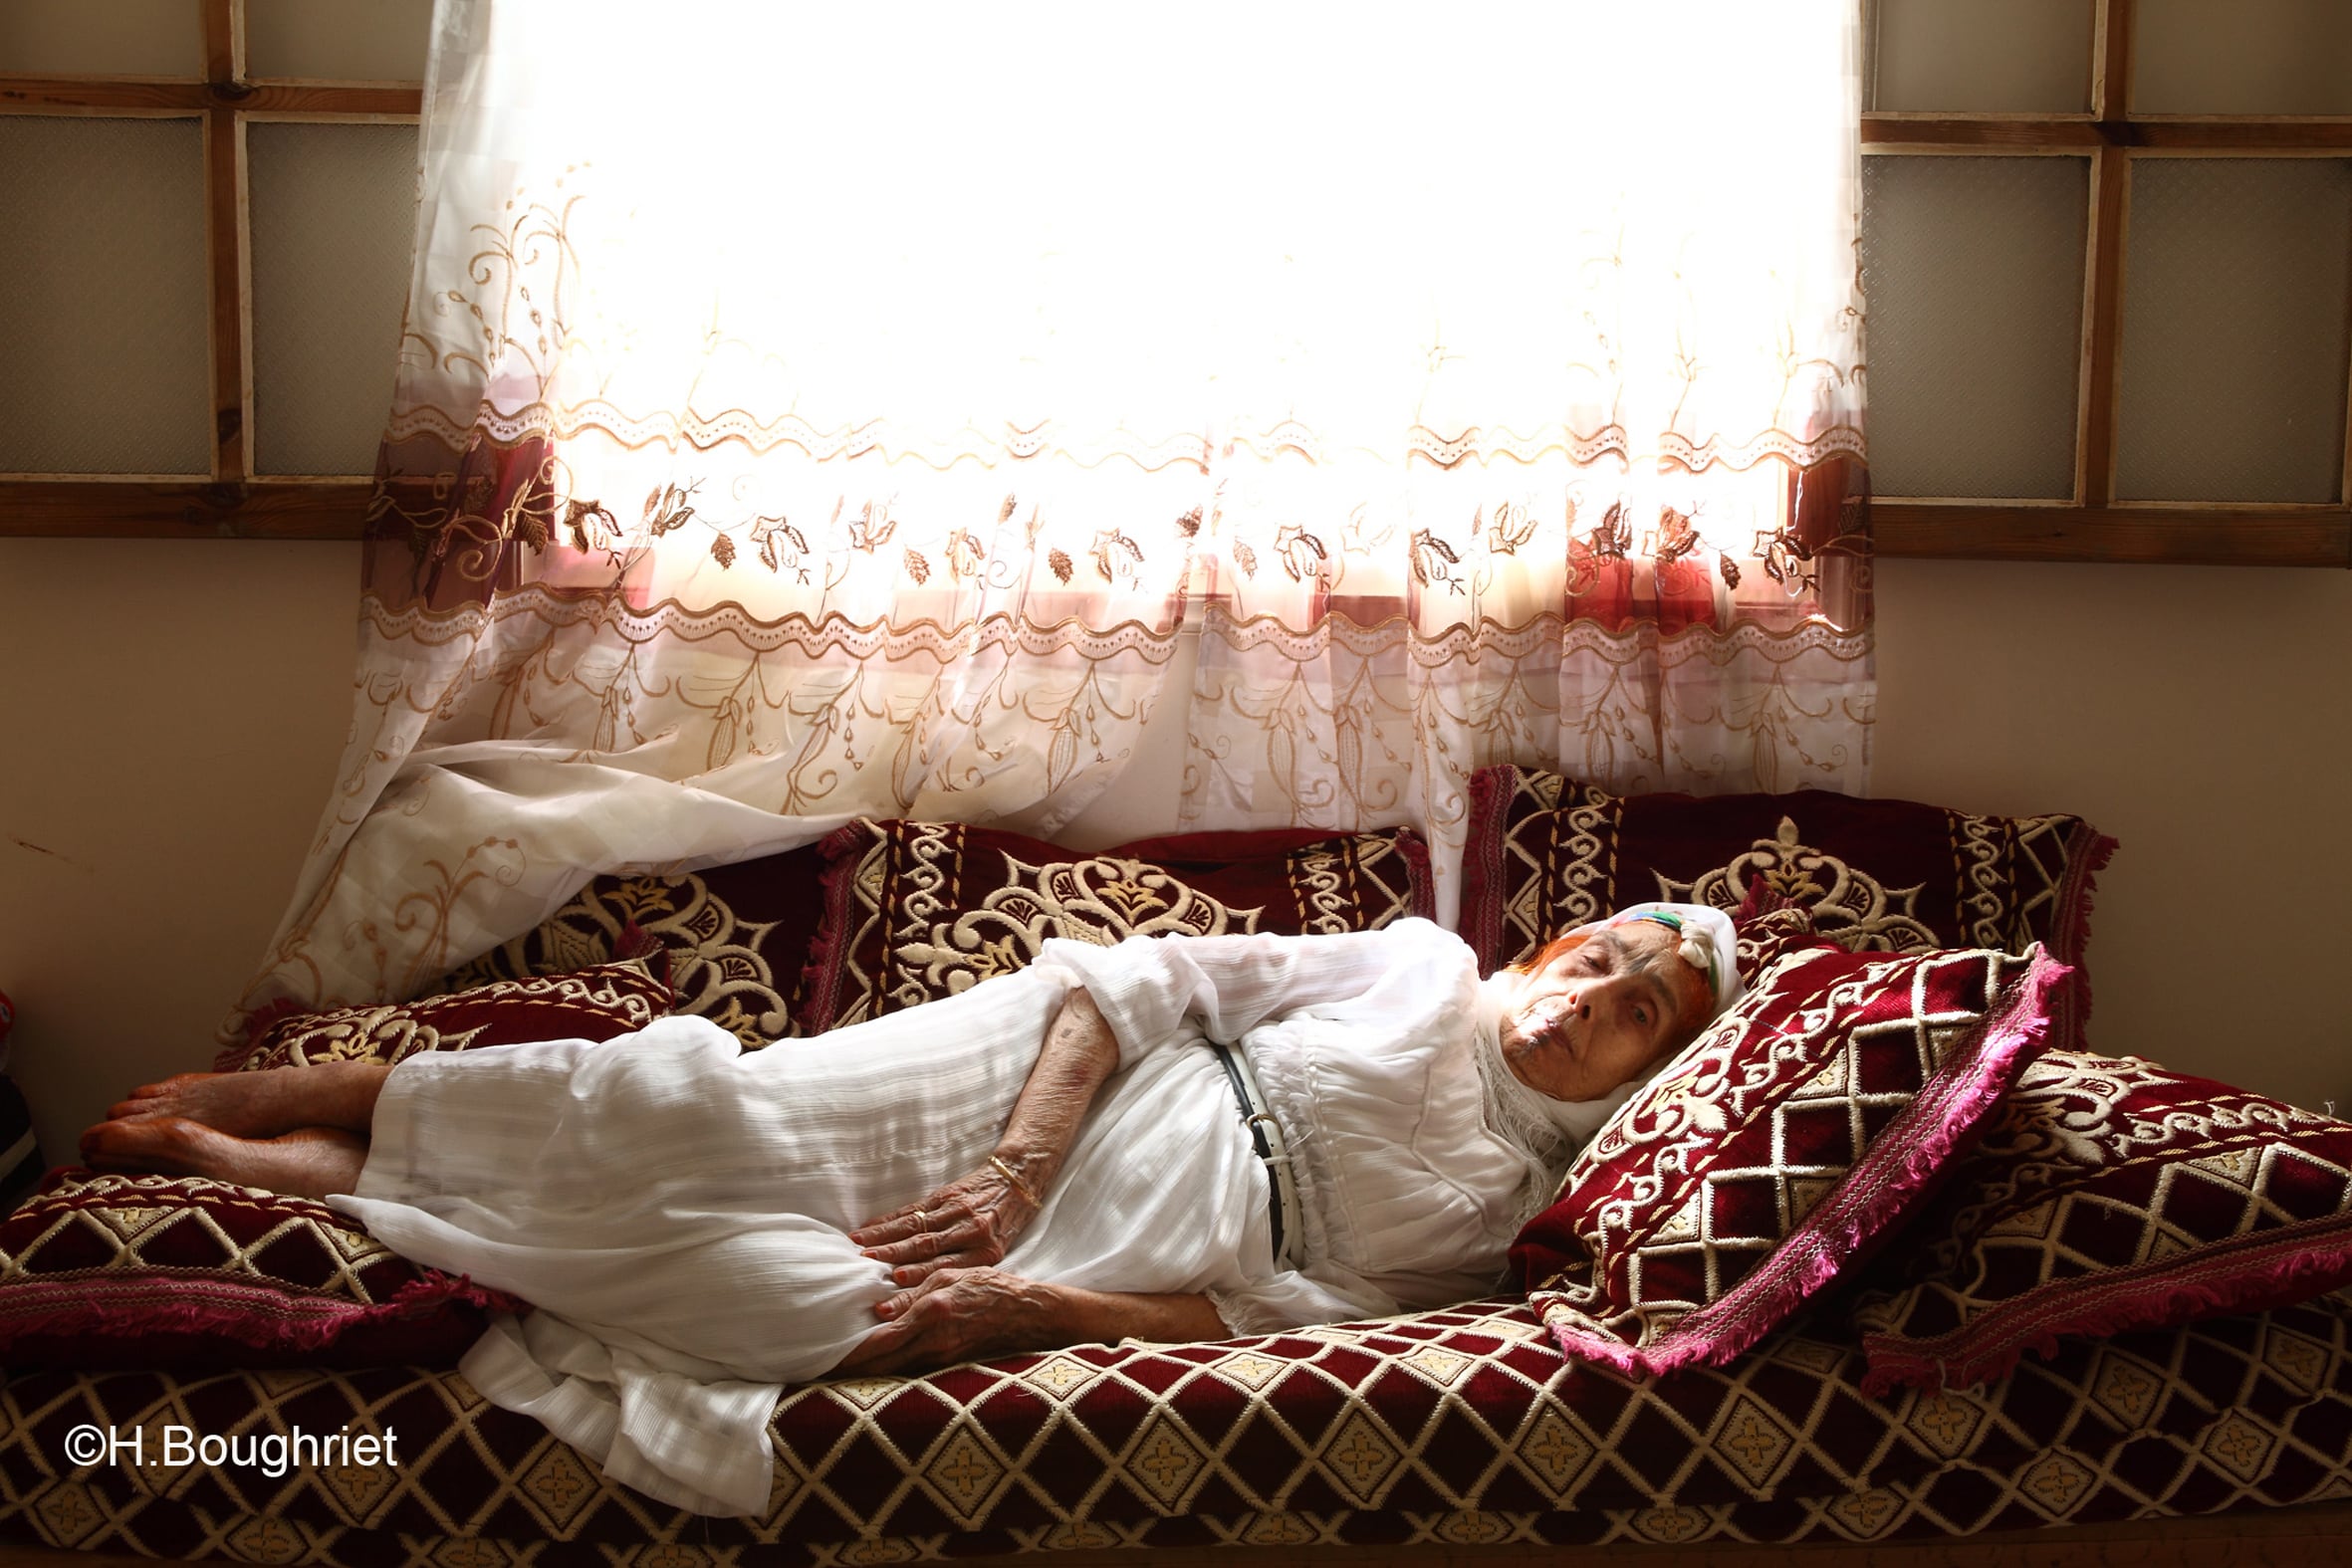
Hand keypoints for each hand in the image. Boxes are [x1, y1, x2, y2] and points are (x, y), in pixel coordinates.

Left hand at [834, 1267, 1058, 1375]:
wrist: (1026, 1313)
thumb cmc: (989, 1287)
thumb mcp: (949, 1277)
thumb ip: (913, 1295)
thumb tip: (880, 1311)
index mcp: (929, 1317)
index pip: (879, 1342)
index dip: (849, 1354)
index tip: (824, 1358)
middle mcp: (932, 1344)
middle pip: (881, 1366)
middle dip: (850, 1371)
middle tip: (820, 1371)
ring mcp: (941, 1358)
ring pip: (894, 1371)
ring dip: (867, 1373)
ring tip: (840, 1371)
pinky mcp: (948, 1363)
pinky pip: (911, 1369)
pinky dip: (890, 1370)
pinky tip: (876, 1366)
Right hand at [849, 1158, 1043, 1288]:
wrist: (1017, 1180)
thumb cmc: (1003, 1226)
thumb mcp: (995, 1251)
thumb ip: (967, 1269)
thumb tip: (930, 1295)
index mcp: (985, 1252)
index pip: (946, 1266)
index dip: (919, 1274)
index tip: (894, 1282)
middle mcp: (970, 1231)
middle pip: (926, 1245)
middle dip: (893, 1255)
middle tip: (865, 1264)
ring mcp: (956, 1210)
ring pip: (915, 1225)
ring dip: (884, 1236)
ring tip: (858, 1245)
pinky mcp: (946, 1194)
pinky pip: (914, 1209)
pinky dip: (890, 1219)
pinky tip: (870, 1226)